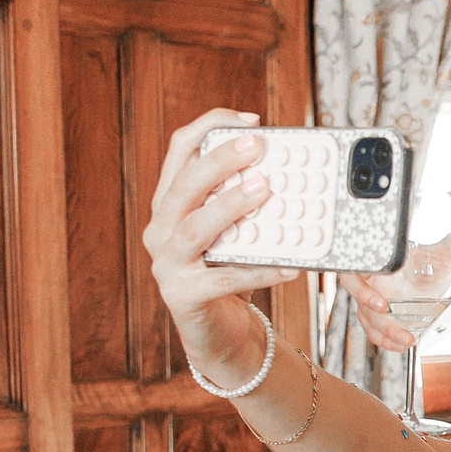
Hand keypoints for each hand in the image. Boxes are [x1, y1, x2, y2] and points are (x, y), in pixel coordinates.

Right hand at [143, 108, 296, 377]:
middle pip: (183, 186)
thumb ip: (244, 199)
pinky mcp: (184, 297)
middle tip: (257, 146)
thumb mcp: (232, 228)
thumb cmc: (227, 269)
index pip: (179, 150)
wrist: (216, 330)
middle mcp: (160, 229)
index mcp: (169, 202)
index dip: (212, 127)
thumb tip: (289, 168)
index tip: (252, 120)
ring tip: (265, 189)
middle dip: (220, 161)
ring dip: (230, 206)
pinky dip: (259, 270)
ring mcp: (167, 264)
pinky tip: (290, 264)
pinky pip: (224, 279)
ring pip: (194, 229)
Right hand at [339, 239, 450, 352]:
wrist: (426, 261)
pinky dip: (386, 339)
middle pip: (360, 302)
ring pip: (367, 319)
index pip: (353, 274)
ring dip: (384, 334)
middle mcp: (368, 279)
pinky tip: (401, 346)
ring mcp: (369, 297)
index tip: (381, 305)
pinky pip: (374, 329)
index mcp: (374, 260)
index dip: (361, 291)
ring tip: (407, 342)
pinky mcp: (376, 312)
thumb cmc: (425, 252)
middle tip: (400, 331)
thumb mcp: (442, 249)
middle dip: (378, 320)